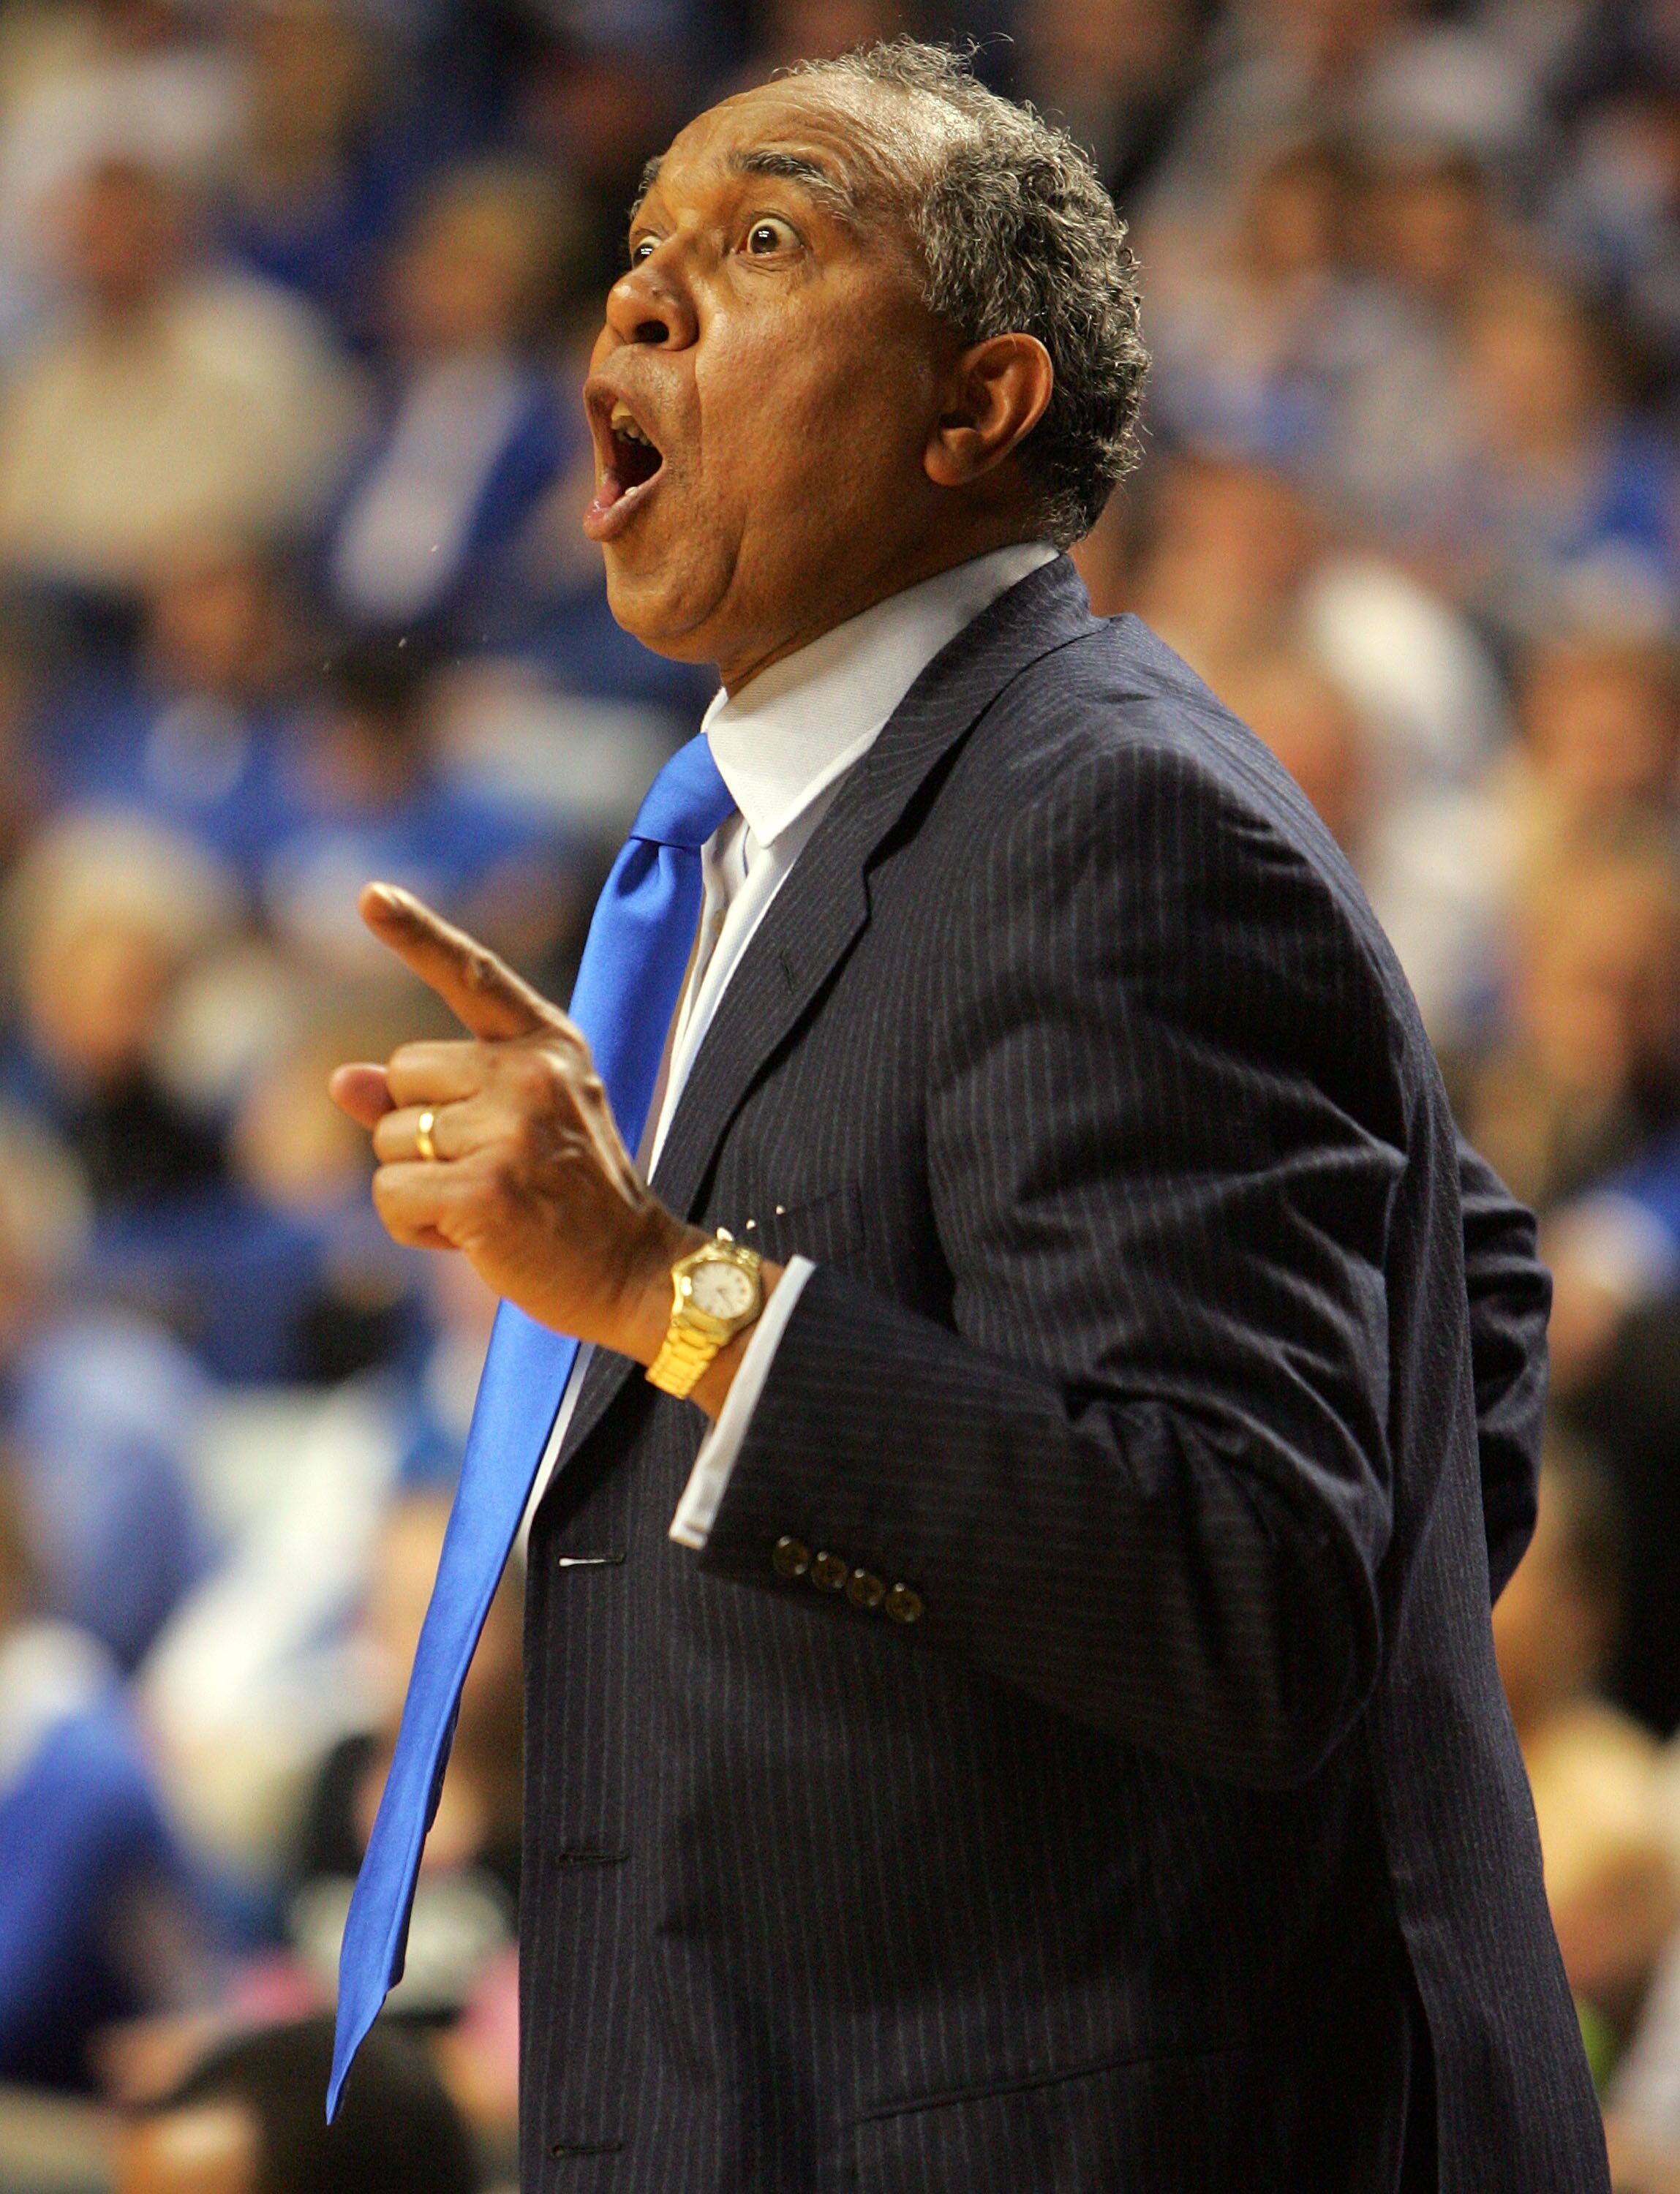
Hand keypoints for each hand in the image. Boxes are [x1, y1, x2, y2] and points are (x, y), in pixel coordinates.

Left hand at [331, 883, 704, 1366]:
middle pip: (402, 1074)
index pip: (474, 975)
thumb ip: (433, 1097)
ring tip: (489, 1209)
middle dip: (419, 1131)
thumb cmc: (572, 1202)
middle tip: (489, 1172)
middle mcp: (530, 1073)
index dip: (417, 933)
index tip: (370, 895)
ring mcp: (508, 1129)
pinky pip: (391, 1196)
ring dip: (418, 1185)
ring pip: (389, 1140)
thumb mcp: (514, 1129)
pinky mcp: (483, 1189)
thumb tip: (342, 1080)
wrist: (638, 1273)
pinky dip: (414, 1228)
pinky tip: (474, 1239)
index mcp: (548, 1046)